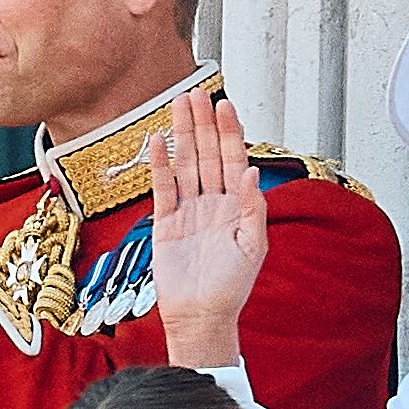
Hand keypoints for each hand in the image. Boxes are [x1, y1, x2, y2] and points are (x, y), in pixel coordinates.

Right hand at [146, 90, 267, 369]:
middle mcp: (213, 202)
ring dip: (183, 134)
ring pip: (186, 163)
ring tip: (178, 104)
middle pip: (208, 154)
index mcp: (237, 206)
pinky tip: (156, 141)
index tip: (225, 105)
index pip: (233, 160)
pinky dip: (159, 165)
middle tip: (196, 93)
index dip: (229, 132)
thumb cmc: (231, 287)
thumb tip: (252, 172)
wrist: (200, 316)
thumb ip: (252, 209)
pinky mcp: (166, 222)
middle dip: (204, 123)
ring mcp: (188, 209)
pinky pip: (162, 188)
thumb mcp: (252, 247)